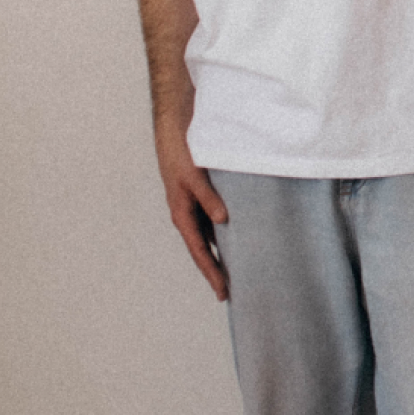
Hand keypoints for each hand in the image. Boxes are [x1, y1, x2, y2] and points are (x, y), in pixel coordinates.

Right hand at [153, 114, 229, 298]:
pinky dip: (224, 229)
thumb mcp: (194, 175)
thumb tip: (223, 221)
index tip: (223, 292)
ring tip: (239, 268)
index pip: (199, 251)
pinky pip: (213, 217)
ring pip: (208, 234)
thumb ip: (208, 197)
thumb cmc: (180, 149)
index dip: (211, 272)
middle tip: (232, 290)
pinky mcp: (201, 191)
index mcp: (181, 212)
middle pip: (203, 248)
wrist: (175, 122)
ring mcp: (193, 202)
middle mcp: (187, 211)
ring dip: (221, 250)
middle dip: (216, 269)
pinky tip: (239, 233)